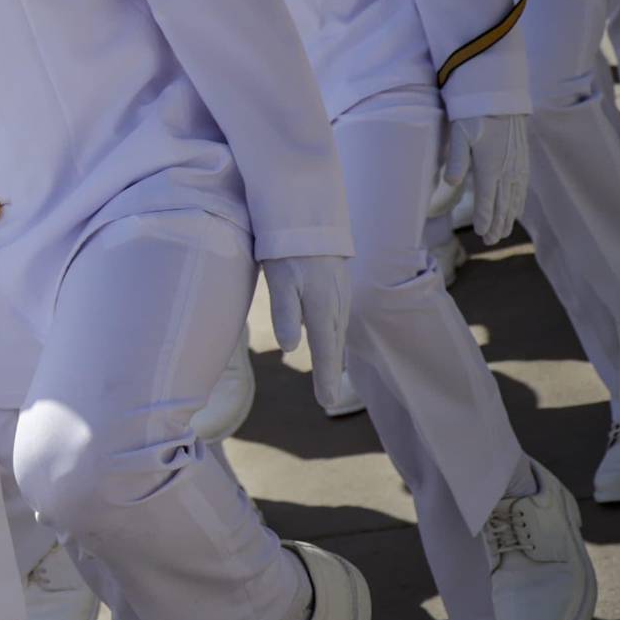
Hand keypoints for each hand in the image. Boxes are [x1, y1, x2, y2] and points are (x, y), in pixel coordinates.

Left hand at [263, 256, 350, 410]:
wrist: (308, 217)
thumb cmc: (288, 250)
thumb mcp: (280, 280)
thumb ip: (284, 313)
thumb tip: (290, 348)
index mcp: (321, 308)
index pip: (323, 351)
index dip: (324, 377)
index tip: (326, 402)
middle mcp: (335, 305)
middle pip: (333, 344)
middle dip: (330, 371)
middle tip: (328, 398)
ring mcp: (339, 293)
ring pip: (337, 331)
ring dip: (333, 353)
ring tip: (328, 376)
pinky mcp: (337, 283)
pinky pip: (338, 316)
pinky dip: (334, 333)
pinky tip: (329, 336)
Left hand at [443, 114, 528, 244]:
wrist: (500, 97)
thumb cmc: (474, 115)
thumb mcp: (459, 134)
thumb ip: (456, 159)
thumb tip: (449, 183)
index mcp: (490, 167)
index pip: (487, 200)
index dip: (484, 218)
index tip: (480, 234)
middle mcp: (507, 170)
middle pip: (503, 204)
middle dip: (496, 224)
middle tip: (490, 241)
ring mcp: (517, 165)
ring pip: (514, 198)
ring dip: (509, 216)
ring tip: (502, 232)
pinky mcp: (522, 159)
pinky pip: (522, 187)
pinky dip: (519, 202)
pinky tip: (516, 210)